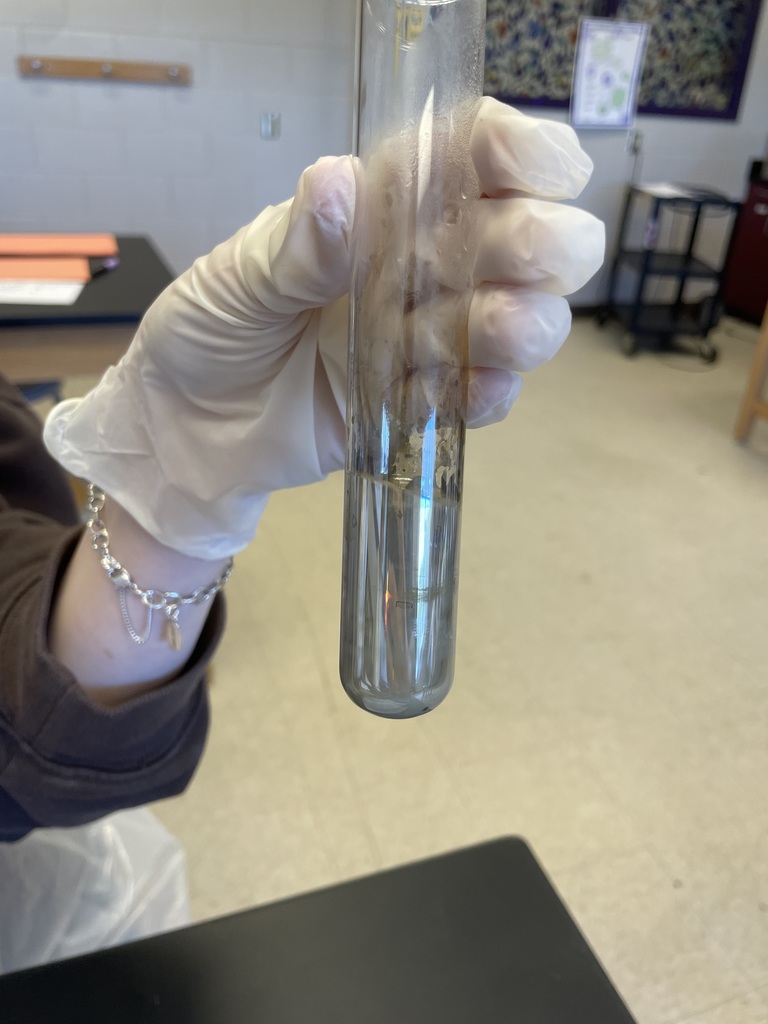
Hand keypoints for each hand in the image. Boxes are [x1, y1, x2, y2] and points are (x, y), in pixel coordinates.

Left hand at [45, 97, 603, 559]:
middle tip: (520, 257)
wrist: (187, 433)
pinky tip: (478, 390)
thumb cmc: (205, 333)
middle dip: (541, 242)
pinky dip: (489, 393)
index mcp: (376, 207)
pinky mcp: (418, 404)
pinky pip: (477, 397)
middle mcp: (417, 265)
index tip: (540, 172)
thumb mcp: (235, 279)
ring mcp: (424, 338)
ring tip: (501, 330)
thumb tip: (342, 188)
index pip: (468, 156)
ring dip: (527, 321)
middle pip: (521, 238)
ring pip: (517, 319)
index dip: (520, 152)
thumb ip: (295, 246)